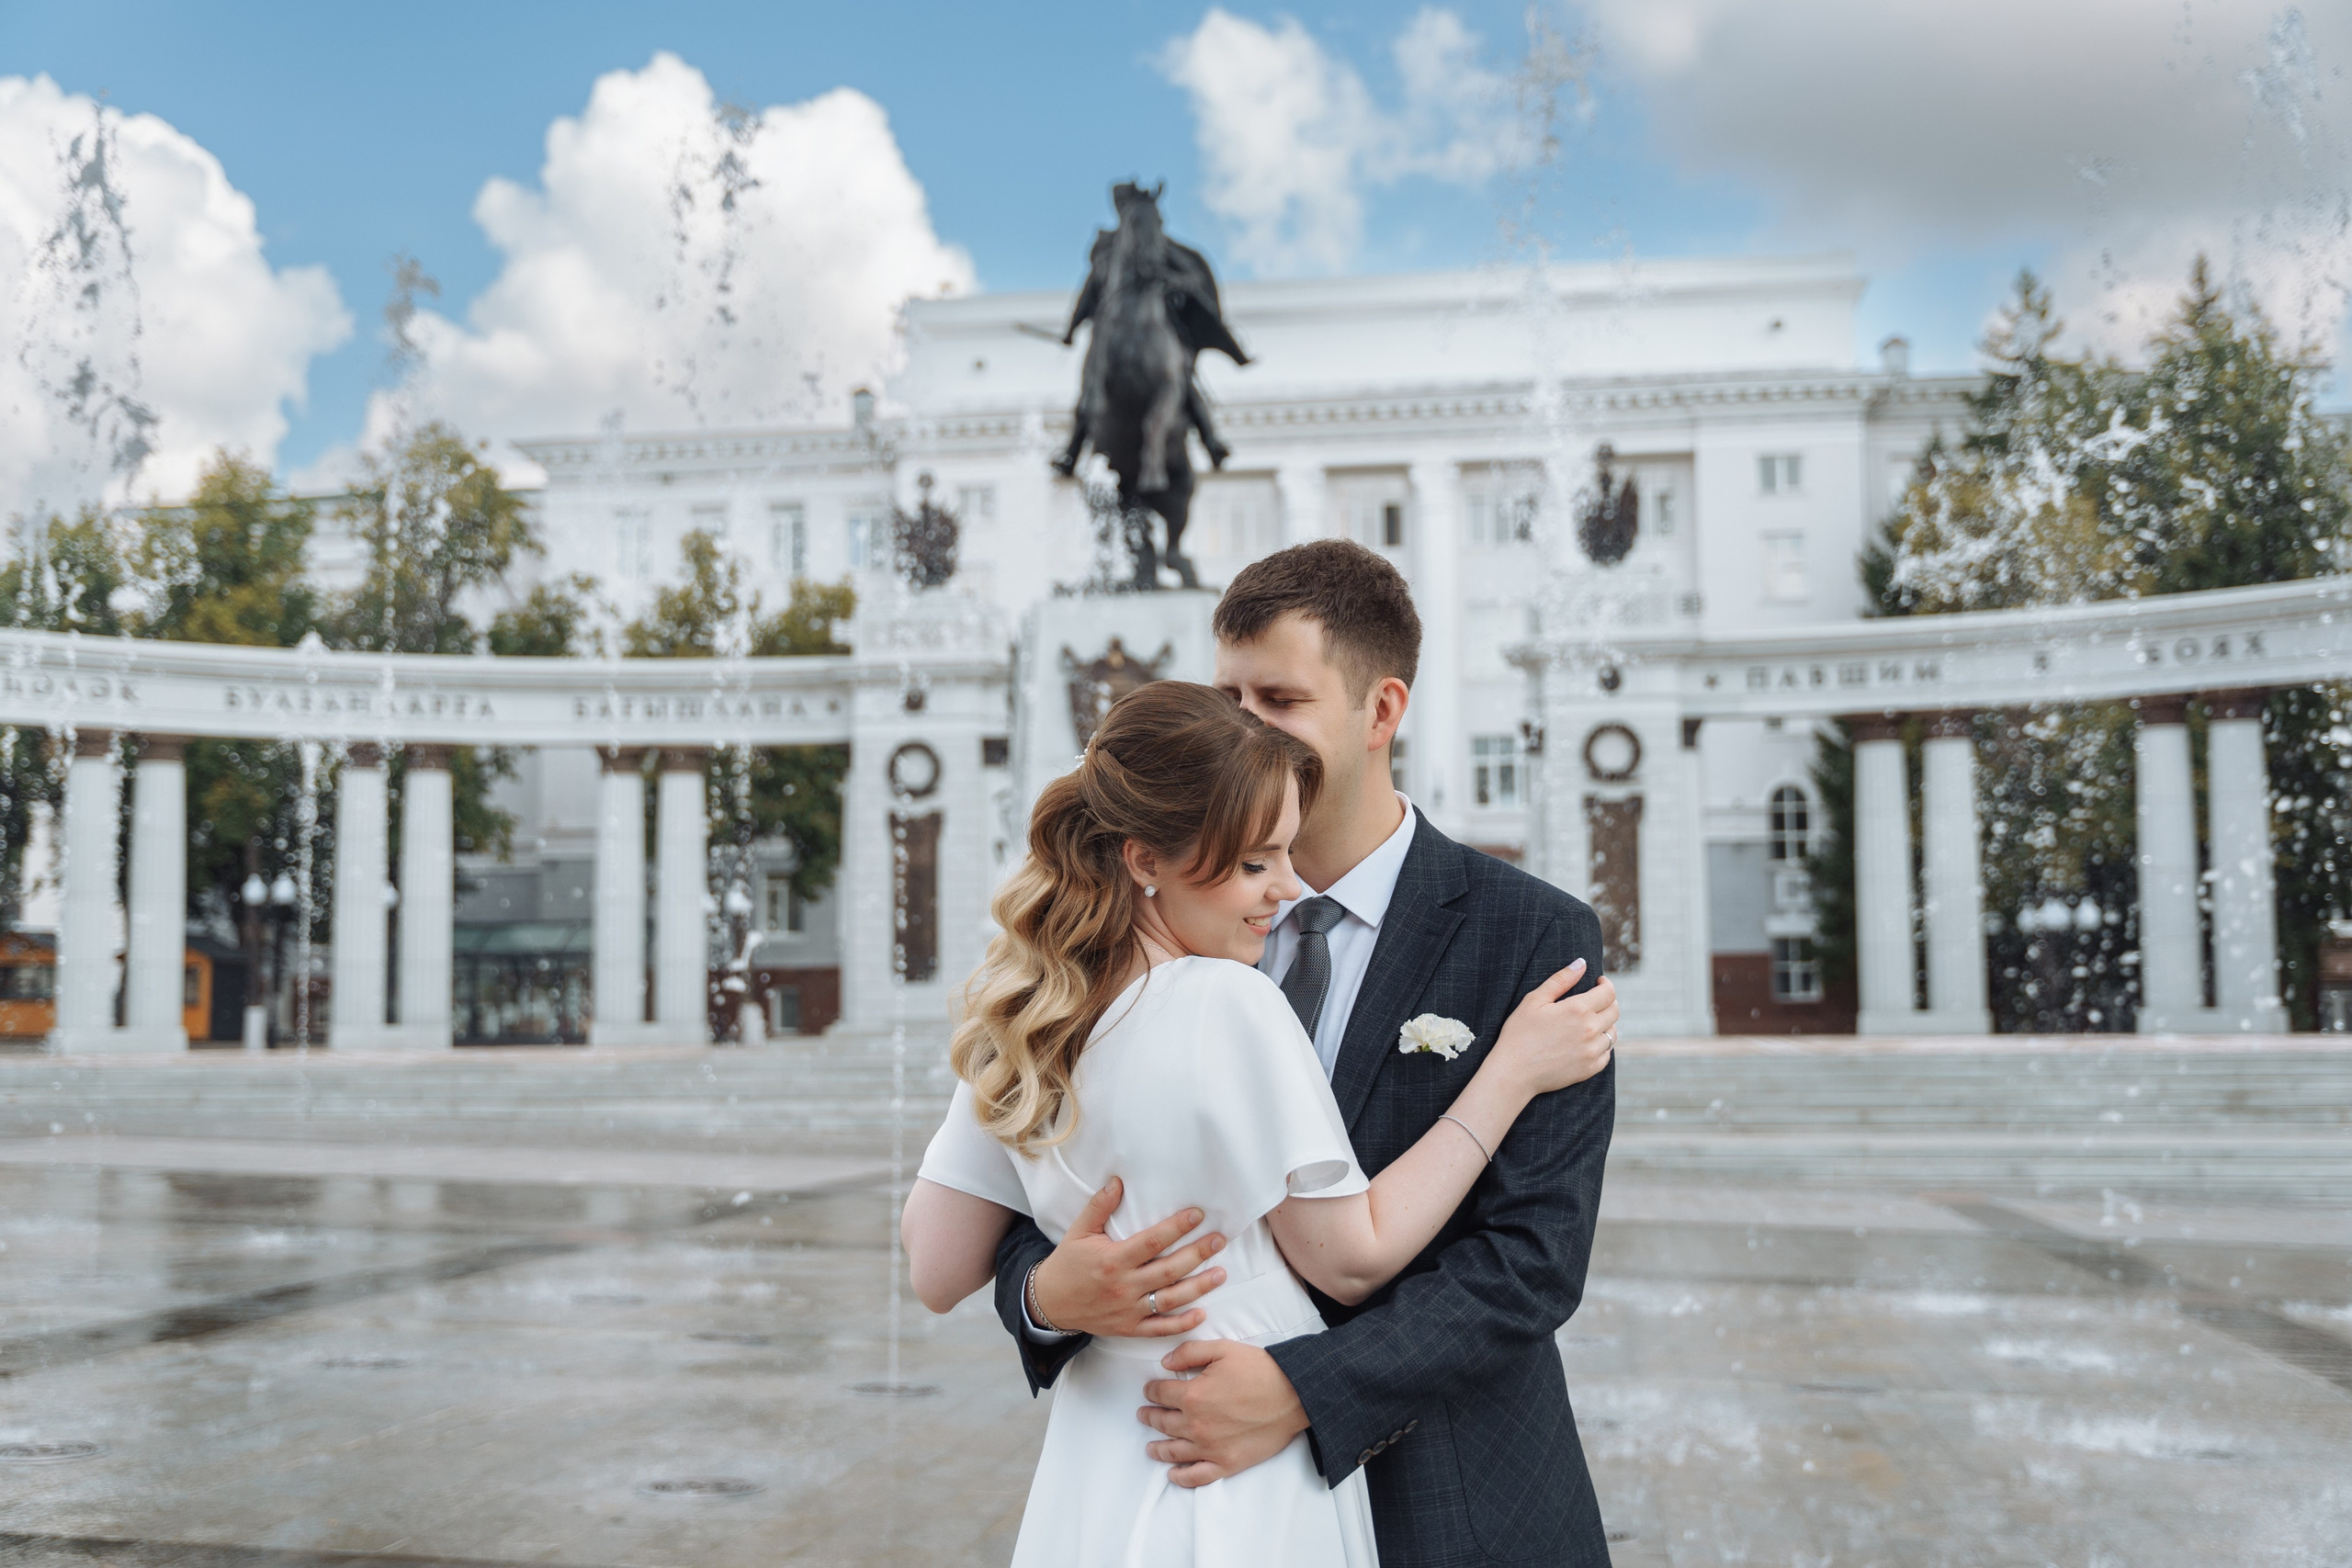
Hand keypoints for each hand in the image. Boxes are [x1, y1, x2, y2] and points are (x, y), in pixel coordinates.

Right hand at [1030, 1176, 1226, 1337]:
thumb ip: (1099, 1206)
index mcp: (1113, 1260)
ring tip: (1221, 1274)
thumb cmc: (1067, 1264)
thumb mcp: (1078, 1231)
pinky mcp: (1128, 1328)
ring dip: (1198, 1287)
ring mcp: (1128, 1310)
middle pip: (1168, 1270)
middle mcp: (1124, 1286)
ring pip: (1169, 1299)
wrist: (1049, 1304)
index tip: (1197, 1215)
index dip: (1176, 1228)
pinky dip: (1180, 1324)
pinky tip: (1201, 1313)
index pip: (1152, 1241)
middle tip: (1219, 1240)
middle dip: (1197, 1254)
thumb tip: (1118, 1181)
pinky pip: (1158, 1328)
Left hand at [1139, 1340, 1309, 1486]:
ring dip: (1158, 1448)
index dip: (1151, 1390)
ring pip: (1174, 1451)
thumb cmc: (1260, 1370)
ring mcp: (1210, 1448)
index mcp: (1193, 1395)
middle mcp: (1196, 1425)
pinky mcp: (1227, 1463)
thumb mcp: (1223, 1350)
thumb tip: (1165, 1363)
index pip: (1160, 1394)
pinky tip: (1173, 1474)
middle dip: (1150, 1417)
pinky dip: (1181, 1477)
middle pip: (1163, 1422)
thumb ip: (1189, 1353)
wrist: (1294, 1395)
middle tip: (1144, 1415)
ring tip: (1150, 1447)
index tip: (1149, 1390)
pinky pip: (1197, 1476)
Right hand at [1491, 959, 1616, 1096]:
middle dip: (1608, 1002)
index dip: (1606, 984)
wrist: (1513, 1072)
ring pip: (1613, 1033)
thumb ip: (1561, 980)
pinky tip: (1587, 1042)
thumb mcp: (1534, 1000)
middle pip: (1614, 1011)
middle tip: (1595, 1001)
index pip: (1608, 992)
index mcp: (1578, 1009)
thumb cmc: (1519, 1033)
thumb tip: (1581, 963)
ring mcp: (1592, 1051)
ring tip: (1590, 1022)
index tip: (1599, 983)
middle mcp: (1590, 1030)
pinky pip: (1607, 1053)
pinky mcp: (1590, 1069)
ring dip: (1605, 1024)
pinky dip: (1601, 1045)